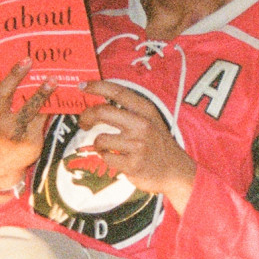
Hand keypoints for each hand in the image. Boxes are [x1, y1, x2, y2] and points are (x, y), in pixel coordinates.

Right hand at [0, 55, 51, 191]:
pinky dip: (52, 107)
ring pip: (28, 108)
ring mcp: (14, 129)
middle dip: (16, 75)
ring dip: (41, 93)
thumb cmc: (4, 128)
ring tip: (52, 80)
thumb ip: (2, 95)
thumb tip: (20, 66)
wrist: (5, 162)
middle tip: (28, 60)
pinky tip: (62, 96)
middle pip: (6, 94)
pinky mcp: (29, 139)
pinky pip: (42, 119)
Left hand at [79, 81, 195, 212]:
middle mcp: (142, 125)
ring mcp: (137, 145)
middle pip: (102, 112)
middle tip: (84, 122)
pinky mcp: (132, 164)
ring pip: (100, 139)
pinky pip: (105, 157)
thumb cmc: (157, 144)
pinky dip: (106, 158)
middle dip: (86, 116)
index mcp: (146, 110)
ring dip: (99, 145)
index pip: (118, 92)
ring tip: (109, 148)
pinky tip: (118, 158)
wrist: (175, 171)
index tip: (82, 86)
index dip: (97, 86)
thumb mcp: (151, 120)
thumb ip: (130, 110)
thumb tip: (99, 103)